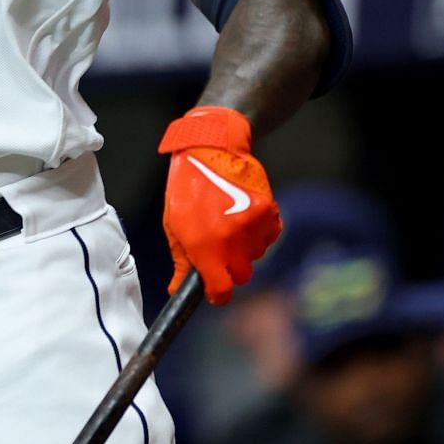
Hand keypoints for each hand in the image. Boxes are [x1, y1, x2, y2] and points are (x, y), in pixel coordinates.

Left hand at [158, 106, 280, 304]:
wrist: (211, 148)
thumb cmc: (187, 187)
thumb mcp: (174, 224)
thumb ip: (182, 260)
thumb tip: (177, 290)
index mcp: (204, 244)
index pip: (222, 289)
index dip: (219, 295)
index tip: (216, 292)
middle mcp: (231, 239)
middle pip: (242, 275)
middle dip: (231, 268)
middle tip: (219, 249)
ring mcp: (252, 225)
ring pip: (256, 255)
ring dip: (244, 247)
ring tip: (228, 222)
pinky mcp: (268, 212)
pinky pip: (269, 237)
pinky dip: (259, 233)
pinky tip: (243, 215)